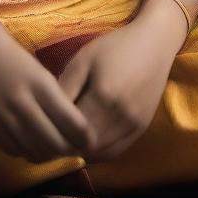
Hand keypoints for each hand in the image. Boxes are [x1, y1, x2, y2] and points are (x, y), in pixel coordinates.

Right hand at [0, 10, 95, 162]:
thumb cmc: (16, 61)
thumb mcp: (42, 75)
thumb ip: (59, 103)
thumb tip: (80, 133)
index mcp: (41, 85)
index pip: (73, 123)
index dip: (86, 138)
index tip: (90, 141)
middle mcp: (23, 102)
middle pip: (56, 144)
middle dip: (69, 151)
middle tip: (74, 149)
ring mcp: (4, 116)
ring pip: (35, 152)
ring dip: (49, 155)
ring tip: (54, 148)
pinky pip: (15, 152)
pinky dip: (27, 153)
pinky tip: (32, 145)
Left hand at [57, 22, 175, 161]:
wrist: (154, 44)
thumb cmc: (114, 47)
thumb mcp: (83, 59)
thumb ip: (66, 87)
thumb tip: (48, 112)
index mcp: (104, 95)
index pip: (72, 128)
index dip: (55, 131)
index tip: (44, 125)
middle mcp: (122, 116)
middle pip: (86, 145)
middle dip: (67, 143)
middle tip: (52, 133)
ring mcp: (134, 125)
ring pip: (100, 152)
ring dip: (82, 149)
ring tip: (67, 136)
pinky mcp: (142, 129)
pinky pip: (116, 151)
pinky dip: (99, 150)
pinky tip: (87, 140)